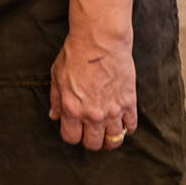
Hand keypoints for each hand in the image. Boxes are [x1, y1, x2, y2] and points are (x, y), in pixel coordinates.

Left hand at [50, 30, 138, 152]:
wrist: (100, 40)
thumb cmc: (76, 54)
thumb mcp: (57, 76)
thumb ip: (56, 99)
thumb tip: (55, 115)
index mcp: (72, 109)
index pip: (72, 138)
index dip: (73, 135)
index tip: (76, 129)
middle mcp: (92, 115)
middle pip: (93, 144)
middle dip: (91, 140)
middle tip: (92, 131)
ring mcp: (112, 110)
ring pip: (113, 140)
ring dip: (110, 138)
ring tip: (108, 130)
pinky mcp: (128, 102)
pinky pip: (131, 126)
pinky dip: (127, 127)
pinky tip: (123, 121)